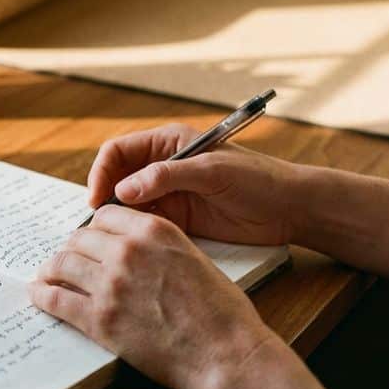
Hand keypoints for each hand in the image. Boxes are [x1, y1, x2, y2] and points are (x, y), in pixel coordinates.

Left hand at [30, 205, 276, 388]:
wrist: (224, 354)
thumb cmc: (220, 311)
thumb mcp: (194, 258)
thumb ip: (159, 246)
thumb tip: (137, 247)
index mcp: (153, 230)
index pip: (105, 216)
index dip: (94, 228)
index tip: (90, 239)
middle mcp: (127, 251)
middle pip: (80, 239)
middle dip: (72, 249)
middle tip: (67, 261)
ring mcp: (110, 284)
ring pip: (62, 265)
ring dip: (51, 270)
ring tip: (47, 276)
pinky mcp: (99, 319)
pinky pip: (57, 300)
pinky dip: (42, 296)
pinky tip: (37, 294)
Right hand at [88, 123, 303, 245]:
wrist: (290, 209)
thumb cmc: (258, 178)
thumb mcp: (211, 171)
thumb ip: (167, 176)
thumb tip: (124, 189)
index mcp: (167, 143)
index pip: (118, 151)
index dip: (101, 172)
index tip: (98, 197)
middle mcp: (161, 166)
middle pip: (116, 178)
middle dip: (104, 197)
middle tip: (97, 222)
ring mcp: (168, 193)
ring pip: (126, 204)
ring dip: (116, 218)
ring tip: (110, 237)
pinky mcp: (177, 219)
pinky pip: (144, 224)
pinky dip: (133, 233)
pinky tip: (132, 245)